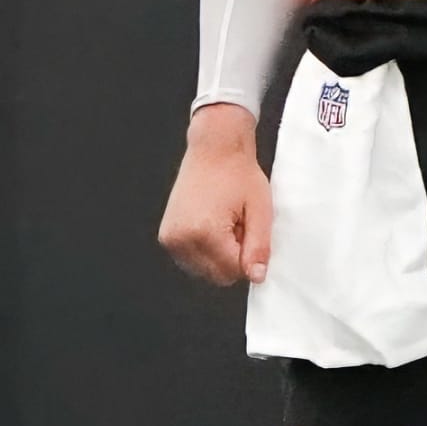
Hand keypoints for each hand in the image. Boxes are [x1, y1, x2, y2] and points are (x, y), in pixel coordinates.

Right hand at [157, 104, 270, 286]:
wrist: (213, 148)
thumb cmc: (238, 173)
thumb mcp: (260, 210)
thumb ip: (258, 248)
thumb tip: (256, 277)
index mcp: (204, 233)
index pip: (233, 272)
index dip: (247, 255)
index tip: (247, 229)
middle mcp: (181, 239)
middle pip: (216, 275)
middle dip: (231, 257)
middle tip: (236, 226)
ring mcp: (170, 239)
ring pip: (203, 271)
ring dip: (218, 255)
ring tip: (223, 223)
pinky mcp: (166, 236)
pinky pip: (191, 260)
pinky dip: (204, 250)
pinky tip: (209, 225)